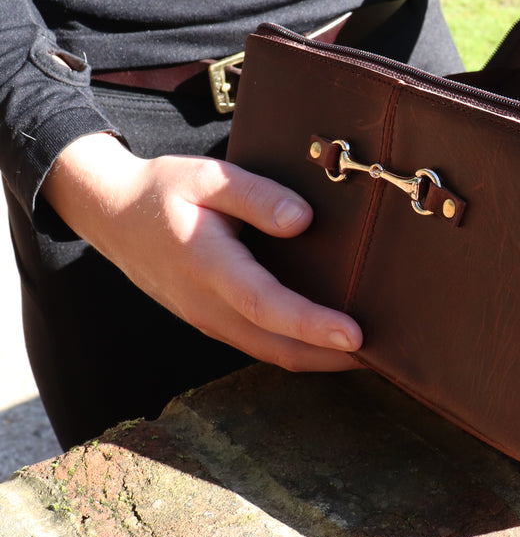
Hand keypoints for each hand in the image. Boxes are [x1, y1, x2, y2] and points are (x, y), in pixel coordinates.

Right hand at [41, 132, 361, 370]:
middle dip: (332, 358)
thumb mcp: (208, 177)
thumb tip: (304, 221)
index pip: (266, 305)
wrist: (114, 217)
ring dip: (319, 359)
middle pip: (277, 346)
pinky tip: (329, 341)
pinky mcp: (214, 322)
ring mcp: (209, 320)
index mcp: (208, 266)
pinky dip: (299, 349)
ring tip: (371, 353)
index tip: (356, 335)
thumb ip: (256, 196)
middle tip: (388, 355)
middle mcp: (208, 306)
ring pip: (271, 353)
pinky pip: (261, 344)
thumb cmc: (165, 192)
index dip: (312, 324)